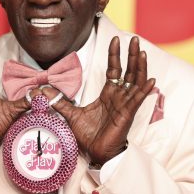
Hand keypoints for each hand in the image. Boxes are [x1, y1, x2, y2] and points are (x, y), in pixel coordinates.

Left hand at [42, 36, 154, 164]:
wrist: (96, 153)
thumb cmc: (89, 135)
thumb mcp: (71, 114)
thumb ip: (59, 101)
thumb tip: (42, 91)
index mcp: (108, 94)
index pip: (114, 70)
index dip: (115, 55)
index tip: (114, 39)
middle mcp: (119, 96)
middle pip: (128, 71)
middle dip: (131, 55)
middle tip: (134, 39)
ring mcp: (125, 104)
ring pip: (135, 82)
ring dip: (140, 67)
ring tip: (142, 53)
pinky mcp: (127, 114)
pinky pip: (137, 100)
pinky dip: (144, 90)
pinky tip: (150, 80)